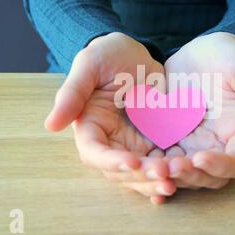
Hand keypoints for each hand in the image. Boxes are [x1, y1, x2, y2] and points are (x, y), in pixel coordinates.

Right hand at [45, 32, 175, 203]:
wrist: (134, 54)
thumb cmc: (106, 55)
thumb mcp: (88, 66)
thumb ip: (71, 94)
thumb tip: (50, 125)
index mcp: (90, 127)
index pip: (95, 153)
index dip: (111, 161)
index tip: (132, 162)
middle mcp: (109, 142)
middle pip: (120, 171)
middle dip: (141, 176)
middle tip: (165, 174)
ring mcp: (132, 144)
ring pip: (140, 174)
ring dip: (156, 180)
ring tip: (177, 180)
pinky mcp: (152, 142)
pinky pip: (159, 164)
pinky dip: (169, 174)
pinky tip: (184, 179)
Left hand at [164, 32, 234, 188]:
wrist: (198, 51)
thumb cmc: (228, 56)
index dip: (222, 166)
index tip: (200, 158)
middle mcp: (218, 145)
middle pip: (210, 177)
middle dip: (190, 175)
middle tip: (169, 165)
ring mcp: (193, 144)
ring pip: (184, 174)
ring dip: (169, 175)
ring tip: (151, 166)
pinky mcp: (171, 140)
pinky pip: (163, 160)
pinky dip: (152, 167)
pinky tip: (136, 165)